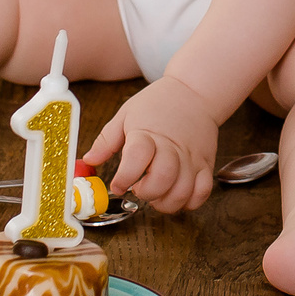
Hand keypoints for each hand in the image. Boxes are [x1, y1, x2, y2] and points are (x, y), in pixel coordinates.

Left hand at [82, 76, 219, 213]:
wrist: (194, 92)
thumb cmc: (159, 102)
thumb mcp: (126, 114)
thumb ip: (106, 140)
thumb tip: (89, 160)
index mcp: (148, 134)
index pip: (137, 158)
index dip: (124, 177)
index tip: (117, 184)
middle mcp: (172, 148)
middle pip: (162, 179)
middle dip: (146, 193)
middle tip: (138, 188)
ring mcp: (191, 158)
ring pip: (182, 192)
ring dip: (165, 202)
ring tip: (156, 195)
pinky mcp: (205, 164)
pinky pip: (202, 192)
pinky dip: (189, 202)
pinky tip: (176, 195)